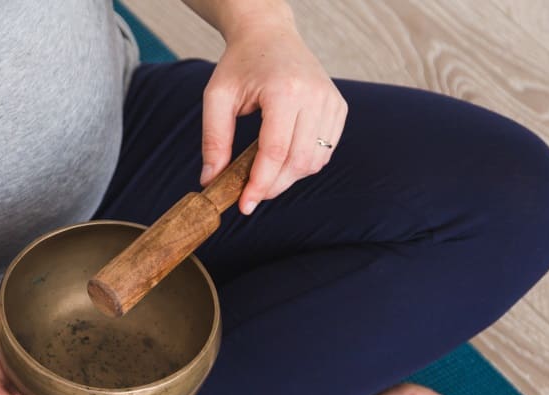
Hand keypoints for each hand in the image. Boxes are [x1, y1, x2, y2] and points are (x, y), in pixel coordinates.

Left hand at [200, 18, 346, 213]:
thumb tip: (210, 180)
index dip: (260, 184)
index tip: (244, 205)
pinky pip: (325, 151)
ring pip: (315, 162)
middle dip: (272, 186)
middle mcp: (315, 96)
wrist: (270, 35)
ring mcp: (331, 101)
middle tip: (249, 195)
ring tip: (264, 175)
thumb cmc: (241, 64)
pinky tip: (282, 161)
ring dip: (288, 178)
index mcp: (285, 91)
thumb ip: (214, 140)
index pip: (275, 151)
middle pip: (298, 162)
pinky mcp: (338, 108)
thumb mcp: (217, 97)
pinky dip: (304, 165)